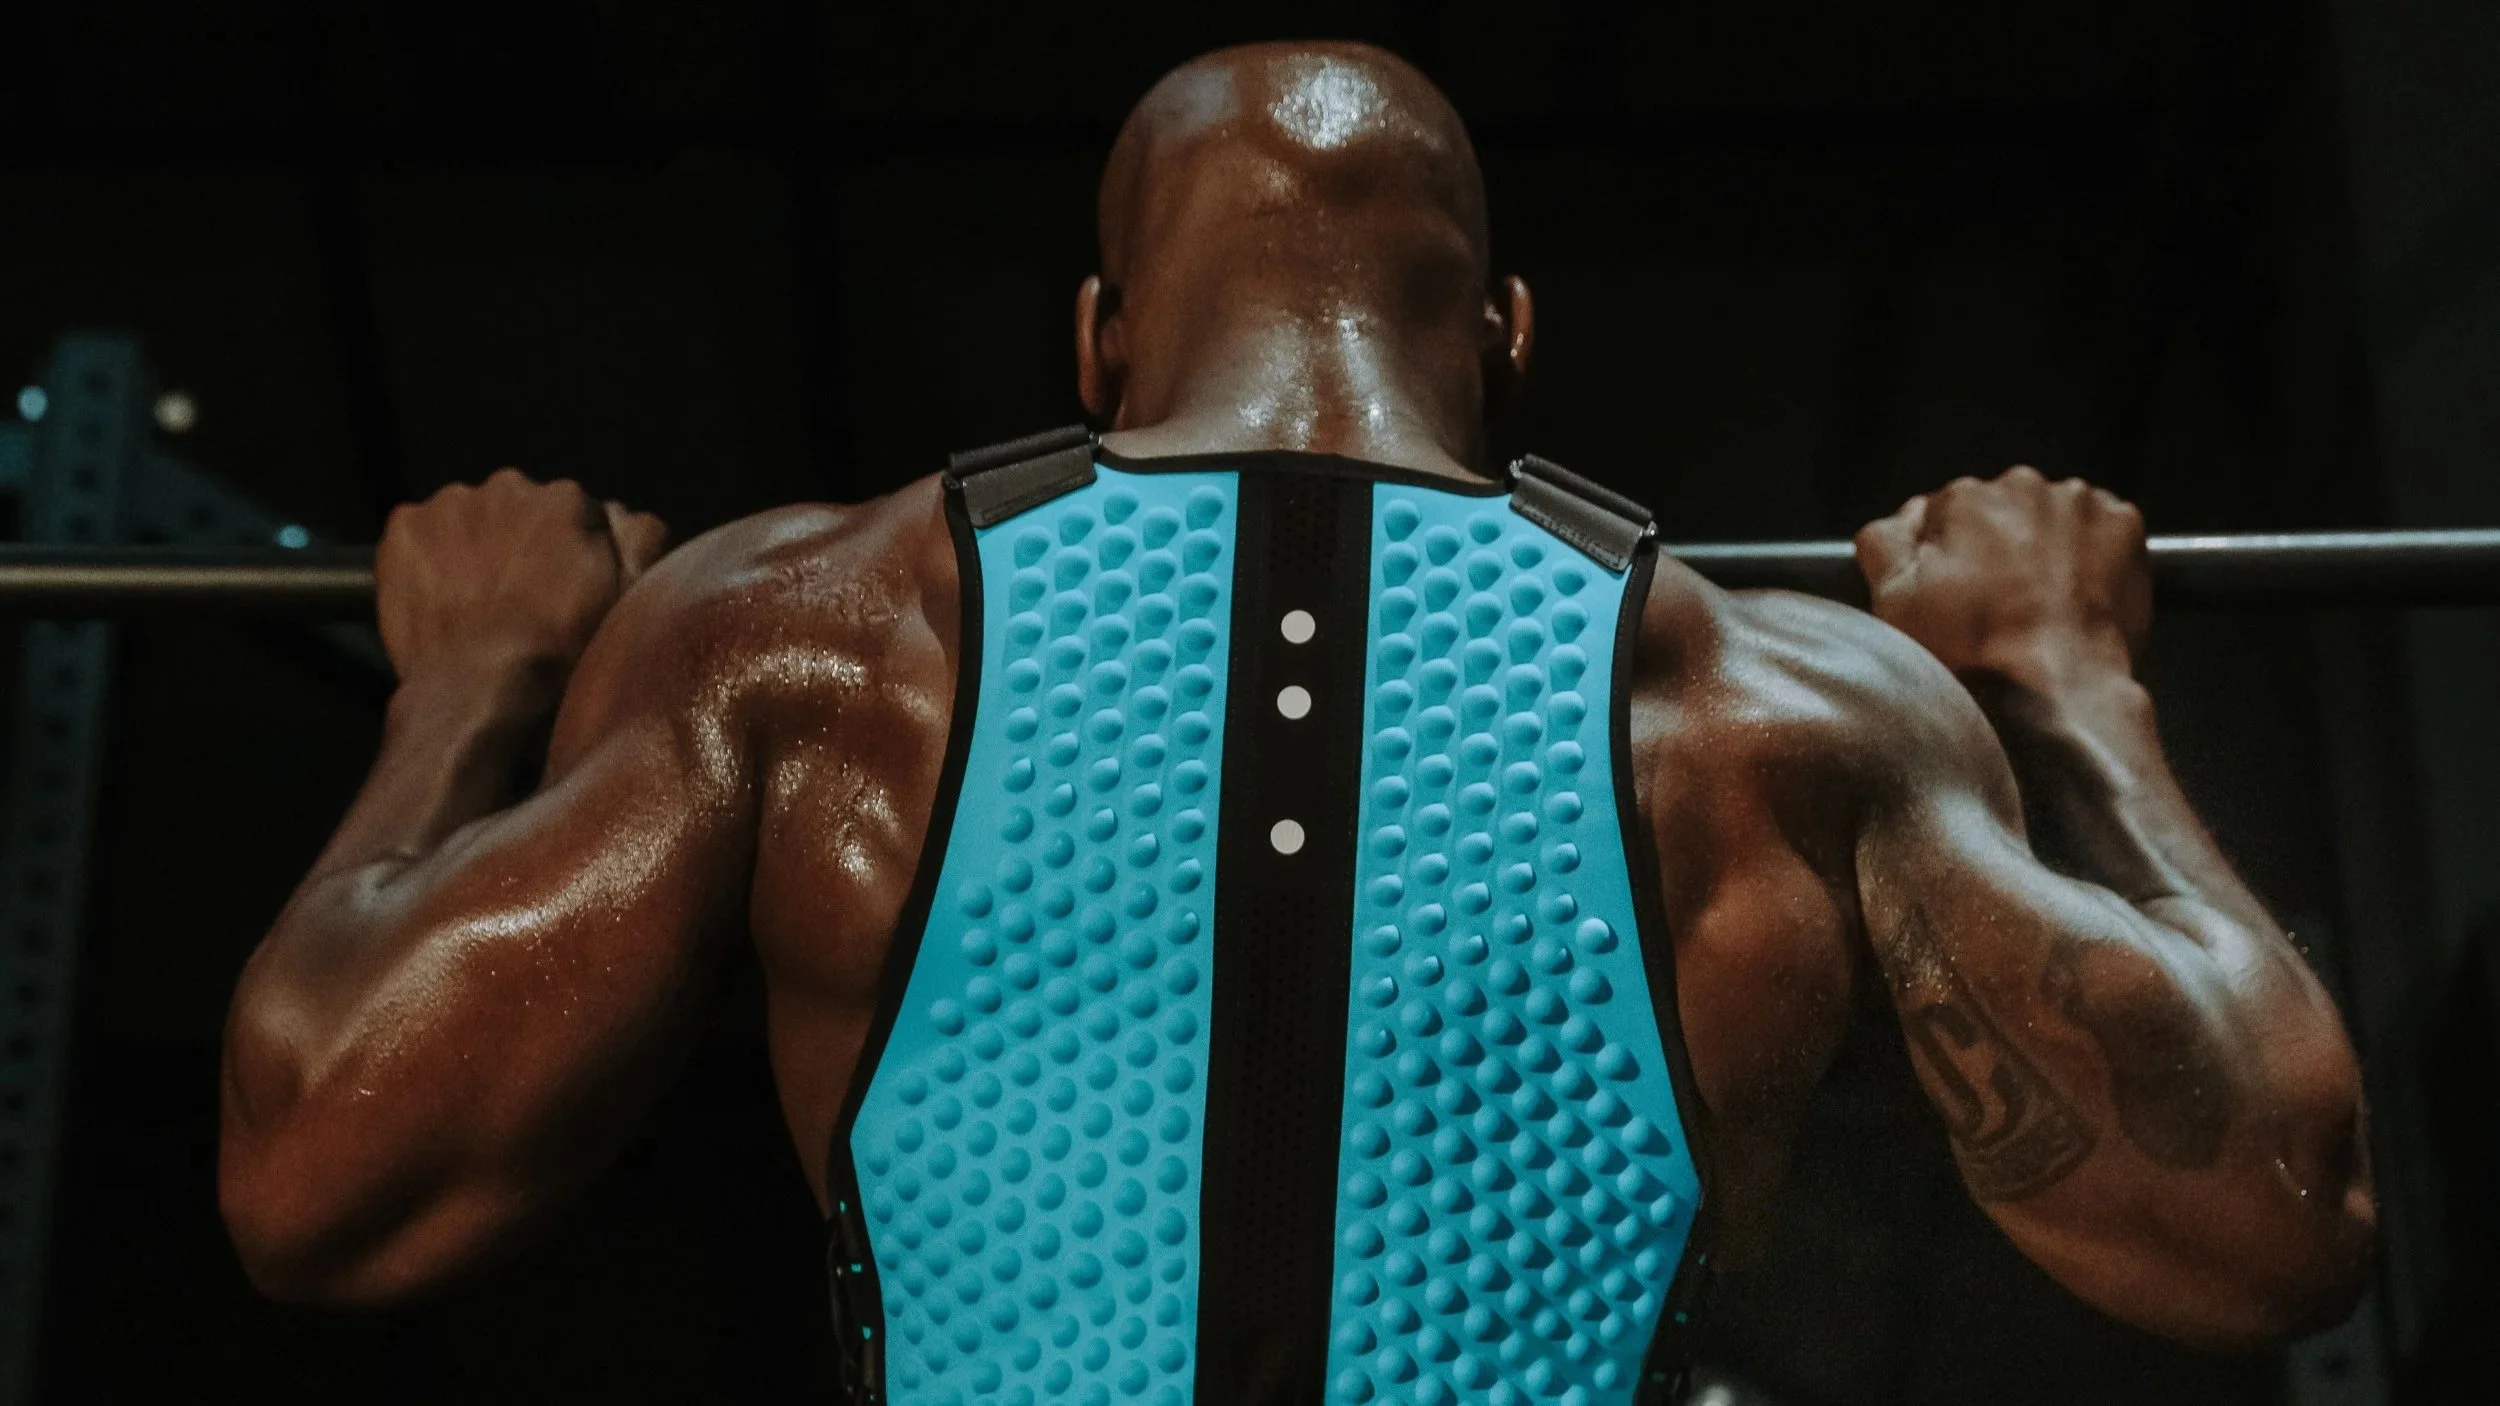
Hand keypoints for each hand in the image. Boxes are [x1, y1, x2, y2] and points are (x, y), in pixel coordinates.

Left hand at [376, 470, 669, 683]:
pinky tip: (444, 597)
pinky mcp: (405, 528)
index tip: (562, 589)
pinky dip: (430, 557)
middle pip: (520, 509)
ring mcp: (450, 505)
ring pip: (471, 518)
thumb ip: (641, 536)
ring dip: (477, 547)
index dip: (570, 553)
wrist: (480, 688)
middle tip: (521, 598)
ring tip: (481, 602)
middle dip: (522, 543)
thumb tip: (623, 514)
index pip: (574, 513)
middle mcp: (508, 486)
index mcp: (566, 498)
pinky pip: (421, 532)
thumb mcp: (630, 595)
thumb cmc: (560, 650)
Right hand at [1854, 466, 2149, 686]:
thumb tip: (1905, 518)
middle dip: (1998, 544)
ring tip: (2040, 603)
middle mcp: (2023, 485)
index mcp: (1964, 497)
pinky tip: (2075, 593)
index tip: (1956, 594)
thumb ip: (1884, 543)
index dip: (1947, 556)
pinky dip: (2089, 553)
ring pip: (2050, 516)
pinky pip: (2099, 528)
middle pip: (2001, 508)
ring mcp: (2080, 503)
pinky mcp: (2125, 526)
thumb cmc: (1973, 651)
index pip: (1945, 513)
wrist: (2058, 690)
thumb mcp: (1895, 602)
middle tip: (1999, 603)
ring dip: (2044, 545)